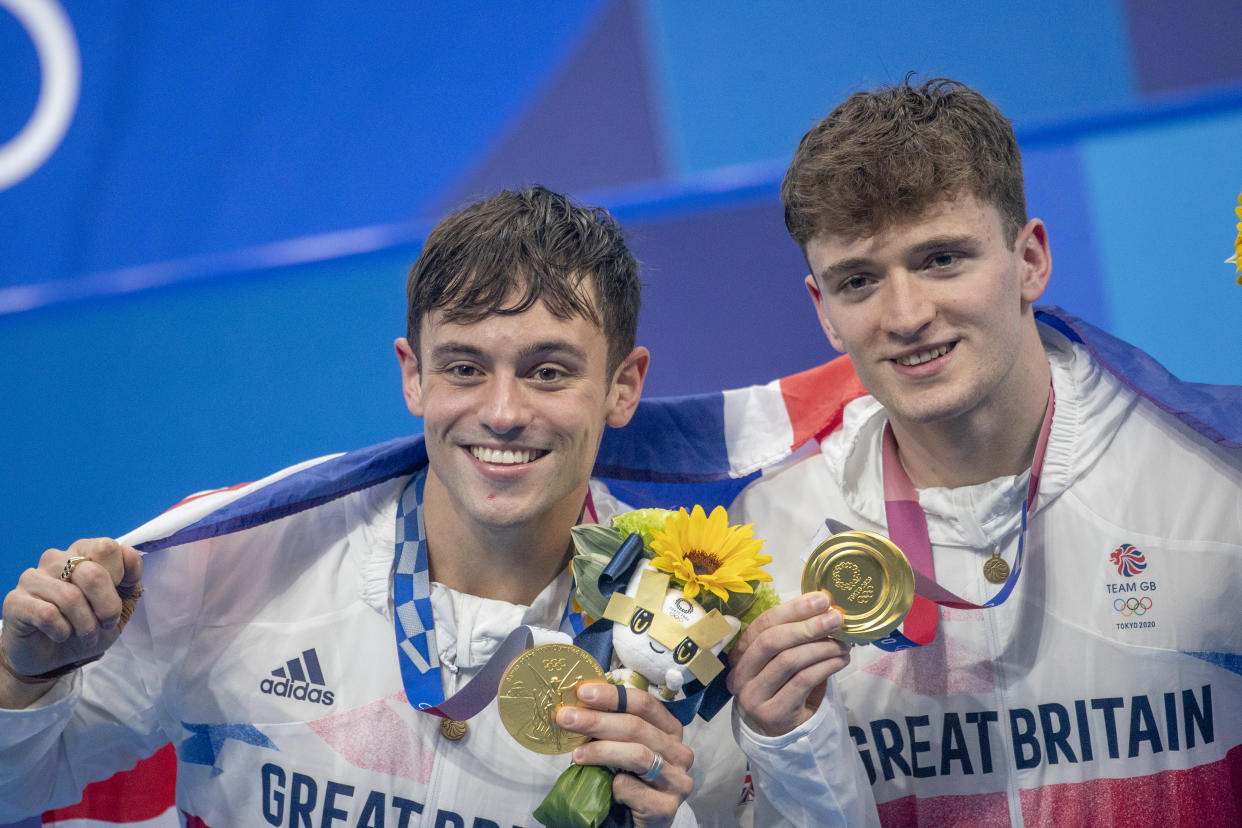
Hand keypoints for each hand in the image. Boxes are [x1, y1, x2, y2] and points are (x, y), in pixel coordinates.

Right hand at [1, 538, 142, 703]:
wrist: (55, 657)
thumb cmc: (89, 625)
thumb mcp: (121, 604)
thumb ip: (130, 578)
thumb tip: (130, 555)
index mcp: (83, 552)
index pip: (108, 547)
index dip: (121, 577)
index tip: (118, 597)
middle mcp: (56, 558)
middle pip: (92, 573)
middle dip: (107, 607)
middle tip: (106, 624)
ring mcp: (32, 578)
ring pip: (70, 597)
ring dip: (86, 625)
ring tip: (87, 636)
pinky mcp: (15, 601)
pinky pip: (47, 615)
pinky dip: (63, 631)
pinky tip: (61, 635)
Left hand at [557, 682, 693, 827]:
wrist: (637, 825)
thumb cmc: (630, 782)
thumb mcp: (624, 749)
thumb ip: (612, 728)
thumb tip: (578, 705)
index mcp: (670, 731)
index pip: (645, 704)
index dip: (613, 696)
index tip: (583, 693)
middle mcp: (679, 753)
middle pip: (637, 727)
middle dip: (597, 720)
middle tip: (566, 718)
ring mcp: (676, 781)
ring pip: (637, 755)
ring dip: (601, 750)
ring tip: (576, 753)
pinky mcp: (666, 808)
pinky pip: (632, 788)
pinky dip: (614, 785)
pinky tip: (605, 788)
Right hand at [725, 590, 850, 736]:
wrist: (781, 733)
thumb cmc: (784, 687)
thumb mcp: (782, 659)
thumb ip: (795, 636)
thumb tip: (825, 607)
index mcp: (739, 653)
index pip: (762, 624)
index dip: (793, 609)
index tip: (822, 599)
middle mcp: (739, 674)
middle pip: (772, 641)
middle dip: (808, 626)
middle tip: (836, 619)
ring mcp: (753, 696)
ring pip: (789, 661)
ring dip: (821, 647)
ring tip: (843, 644)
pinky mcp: (772, 713)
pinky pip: (803, 681)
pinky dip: (826, 667)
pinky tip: (840, 660)